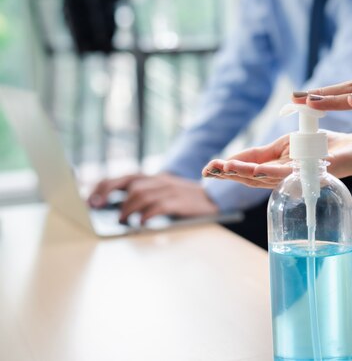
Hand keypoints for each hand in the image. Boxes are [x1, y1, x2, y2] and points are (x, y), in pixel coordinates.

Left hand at [89, 173, 218, 222]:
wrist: (212, 200)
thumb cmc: (182, 200)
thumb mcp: (162, 192)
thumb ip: (142, 195)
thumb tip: (115, 209)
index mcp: (153, 178)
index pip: (123, 177)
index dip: (104, 186)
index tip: (90, 199)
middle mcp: (159, 180)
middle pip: (129, 183)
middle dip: (109, 193)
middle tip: (97, 207)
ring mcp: (170, 190)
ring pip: (141, 194)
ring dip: (127, 208)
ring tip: (121, 220)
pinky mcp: (179, 201)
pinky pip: (159, 206)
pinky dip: (147, 214)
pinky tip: (141, 222)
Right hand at [203, 131, 351, 188]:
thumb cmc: (320, 146)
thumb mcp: (286, 144)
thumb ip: (264, 152)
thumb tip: (239, 158)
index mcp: (275, 167)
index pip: (247, 169)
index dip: (228, 170)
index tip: (208, 169)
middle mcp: (282, 176)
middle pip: (250, 179)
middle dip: (228, 174)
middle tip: (209, 171)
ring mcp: (295, 177)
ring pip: (264, 178)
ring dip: (242, 173)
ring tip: (224, 169)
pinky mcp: (308, 174)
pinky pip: (285, 174)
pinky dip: (267, 172)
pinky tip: (253, 170)